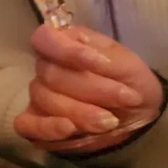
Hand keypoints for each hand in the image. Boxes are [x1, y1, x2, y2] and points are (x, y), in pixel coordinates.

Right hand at [13, 24, 163, 152]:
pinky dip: (48, 127)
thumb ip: (105, 55)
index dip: (69, 51)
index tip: (101, 63)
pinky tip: (70, 129)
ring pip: (45, 100)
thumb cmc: (131, 85)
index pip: (45, 38)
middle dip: (91, 89)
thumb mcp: (129, 66)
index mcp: (64, 45)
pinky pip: (29, 125)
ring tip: (110, 121)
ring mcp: (39, 98)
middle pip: (51, 75)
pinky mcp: (35, 125)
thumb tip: (81, 46)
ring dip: (81, 112)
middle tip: (124, 98)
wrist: (138, 121)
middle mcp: (46, 68)